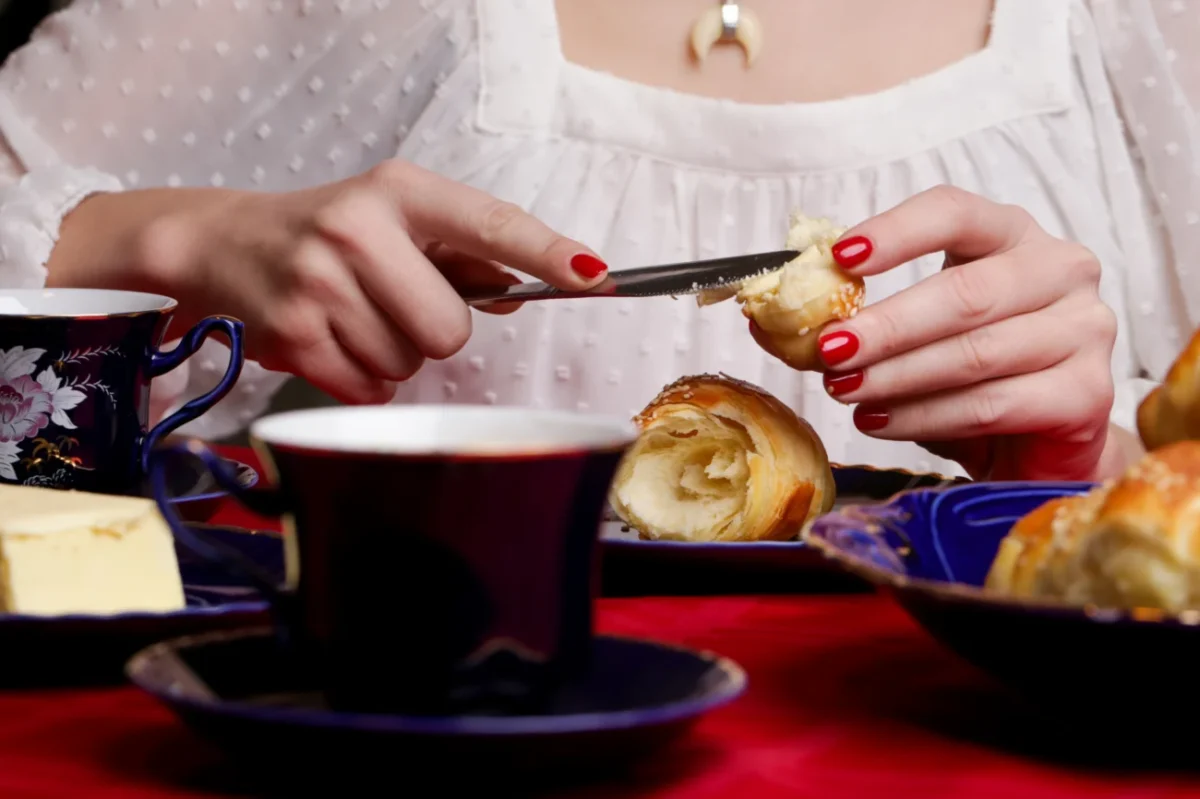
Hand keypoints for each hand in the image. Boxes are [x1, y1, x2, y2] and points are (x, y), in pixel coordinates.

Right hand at [49, 160, 607, 403]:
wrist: (222, 242)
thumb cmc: (328, 232)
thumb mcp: (394, 219)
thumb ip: (461, 253)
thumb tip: (527, 289)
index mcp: (399, 191)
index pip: (490, 224)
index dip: (547, 255)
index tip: (596, 277)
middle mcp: (359, 227)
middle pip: (451, 329)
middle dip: (432, 331)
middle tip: (391, 303)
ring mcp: (321, 281)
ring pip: (409, 363)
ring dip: (391, 354)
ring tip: (350, 315)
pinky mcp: (293, 331)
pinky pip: (368, 389)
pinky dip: (359, 378)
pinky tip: (330, 340)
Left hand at [781, 186, 1121, 480]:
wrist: (1037, 442)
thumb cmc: (969, 376)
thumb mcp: (910, 337)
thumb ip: (849, 320)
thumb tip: (764, 319)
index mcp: (1011, 236)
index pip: (955, 212)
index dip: (896, 232)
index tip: (839, 255)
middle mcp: (1059, 270)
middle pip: (963, 291)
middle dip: (887, 325)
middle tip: (829, 349)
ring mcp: (1083, 330)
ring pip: (976, 352)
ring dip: (898, 375)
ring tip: (844, 391)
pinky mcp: (1086, 392)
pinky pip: (994, 404)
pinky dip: (927, 416)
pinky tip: (878, 420)